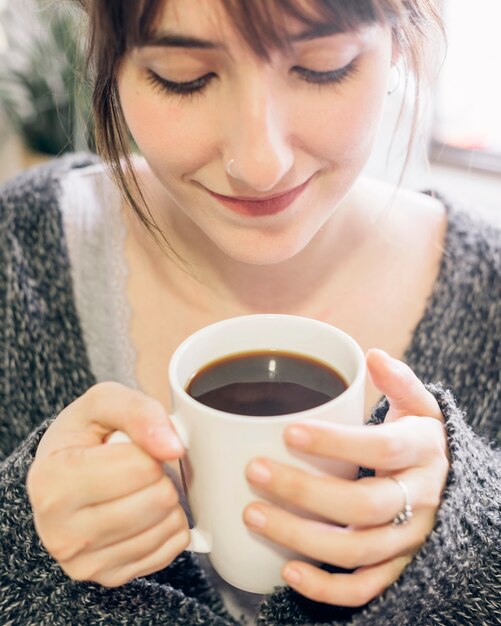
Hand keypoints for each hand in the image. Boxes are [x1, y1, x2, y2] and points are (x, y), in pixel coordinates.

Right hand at [27, 382, 188, 586]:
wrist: (63, 476)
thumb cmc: (85, 436)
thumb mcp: (103, 402)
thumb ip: (138, 411)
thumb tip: (174, 447)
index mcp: (54, 481)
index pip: (142, 466)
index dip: (150, 448)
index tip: (132, 446)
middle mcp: (62, 530)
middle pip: (158, 499)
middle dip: (161, 475)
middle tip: (140, 468)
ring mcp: (84, 561)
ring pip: (167, 526)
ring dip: (168, 499)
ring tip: (140, 488)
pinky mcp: (109, 577)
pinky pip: (171, 548)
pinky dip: (170, 524)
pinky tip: (146, 510)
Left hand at [243, 349, 448, 606]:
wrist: (450, 485)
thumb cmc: (418, 439)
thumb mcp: (420, 406)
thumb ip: (399, 381)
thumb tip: (373, 356)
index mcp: (421, 451)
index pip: (381, 448)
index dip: (336, 442)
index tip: (288, 432)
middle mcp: (420, 498)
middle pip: (364, 504)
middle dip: (304, 491)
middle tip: (255, 471)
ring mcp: (409, 538)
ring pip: (357, 548)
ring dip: (301, 536)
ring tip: (252, 514)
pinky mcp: (398, 566)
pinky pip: (366, 586)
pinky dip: (326, 587)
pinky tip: (287, 570)